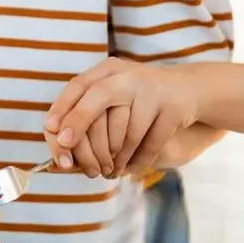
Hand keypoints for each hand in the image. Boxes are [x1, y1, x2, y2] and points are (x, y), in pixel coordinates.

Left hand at [46, 58, 200, 178]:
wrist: (192, 90)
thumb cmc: (140, 101)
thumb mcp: (115, 98)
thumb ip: (87, 116)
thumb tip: (56, 152)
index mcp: (110, 70)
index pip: (79, 85)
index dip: (63, 108)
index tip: (52, 131)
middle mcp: (130, 76)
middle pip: (99, 97)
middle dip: (80, 126)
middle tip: (69, 159)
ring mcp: (154, 91)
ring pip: (127, 132)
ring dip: (115, 158)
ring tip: (107, 172)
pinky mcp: (173, 108)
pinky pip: (150, 143)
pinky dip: (137, 161)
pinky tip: (129, 170)